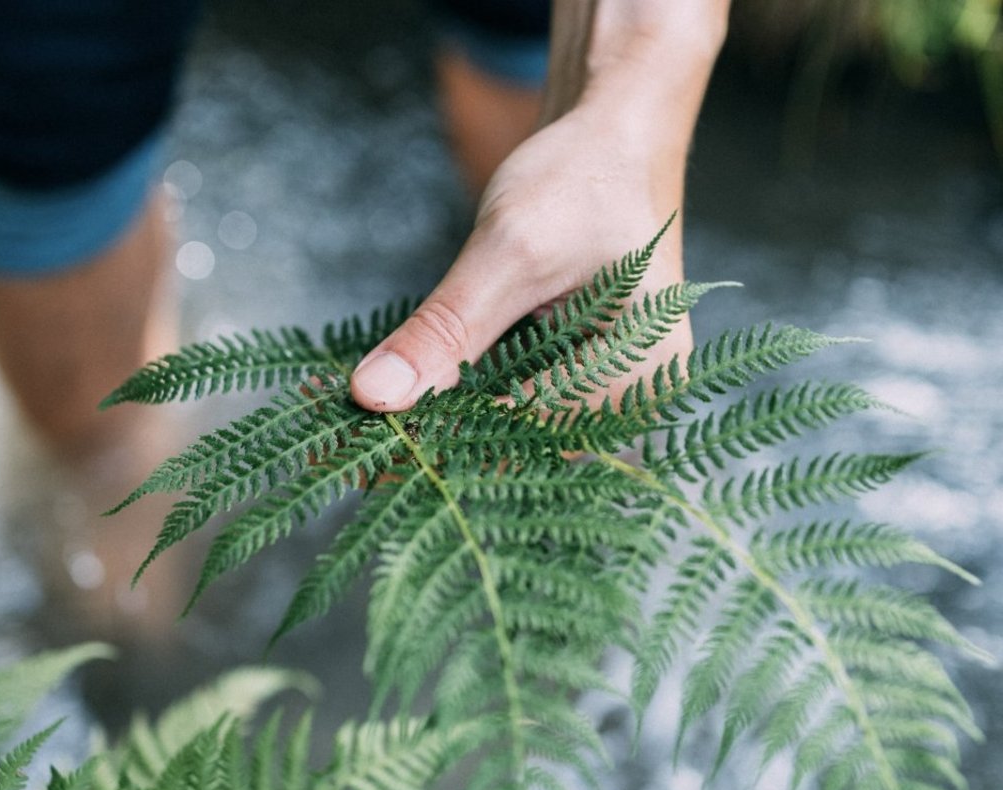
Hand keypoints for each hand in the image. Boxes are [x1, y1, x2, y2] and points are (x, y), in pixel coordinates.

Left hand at [347, 110, 688, 411]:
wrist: (617, 128)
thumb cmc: (584, 176)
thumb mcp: (508, 250)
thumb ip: (446, 329)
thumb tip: (374, 396)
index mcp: (643, 377)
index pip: (528, 436)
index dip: (444, 444)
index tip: (368, 448)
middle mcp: (639, 395)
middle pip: (523, 441)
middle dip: (442, 435)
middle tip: (358, 434)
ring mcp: (615, 383)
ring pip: (516, 424)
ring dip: (449, 417)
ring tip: (376, 417)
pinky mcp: (585, 366)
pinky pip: (520, 396)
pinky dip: (467, 390)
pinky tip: (414, 386)